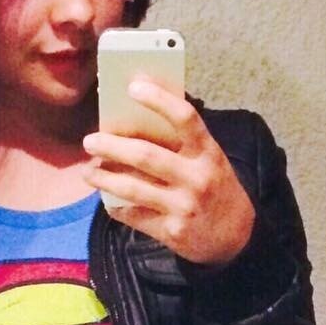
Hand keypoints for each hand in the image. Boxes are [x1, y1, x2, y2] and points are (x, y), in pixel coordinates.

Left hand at [81, 77, 255, 264]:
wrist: (237, 238)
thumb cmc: (215, 188)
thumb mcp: (209, 161)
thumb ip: (181, 143)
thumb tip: (136, 117)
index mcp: (208, 153)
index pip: (185, 118)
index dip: (159, 100)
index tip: (133, 86)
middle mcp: (196, 178)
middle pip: (146, 156)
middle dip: (111, 146)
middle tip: (89, 141)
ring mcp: (184, 206)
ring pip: (132, 188)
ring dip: (103, 178)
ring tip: (88, 171)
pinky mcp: (171, 231)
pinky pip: (133, 215)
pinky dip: (115, 206)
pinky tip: (106, 198)